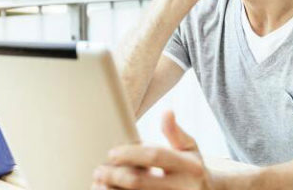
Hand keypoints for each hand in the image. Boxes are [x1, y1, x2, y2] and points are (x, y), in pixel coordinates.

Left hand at [92, 110, 215, 189]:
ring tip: (99, 184)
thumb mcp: (190, 149)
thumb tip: (167, 111)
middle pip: (140, 183)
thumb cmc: (193, 169)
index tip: (112, 153)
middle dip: (115, 175)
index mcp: (190, 167)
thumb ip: (175, 132)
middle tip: (99, 171)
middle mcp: (183, 188)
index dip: (130, 153)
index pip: (155, 156)